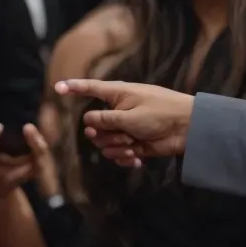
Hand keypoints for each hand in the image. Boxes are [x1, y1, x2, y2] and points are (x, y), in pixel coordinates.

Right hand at [54, 79, 194, 166]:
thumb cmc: (161, 113)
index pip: (90, 89)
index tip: (57, 88)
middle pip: (94, 126)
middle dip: (104, 135)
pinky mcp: (134, 144)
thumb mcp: (130, 116)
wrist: (188, 129)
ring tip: (133, 146)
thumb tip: (87, 122)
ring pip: (105, 143)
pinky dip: (125, 158)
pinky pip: (118, 155)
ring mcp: (125, 128)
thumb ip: (105, 120)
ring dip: (116, 148)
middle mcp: (118, 111)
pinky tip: (137, 158)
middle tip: (122, 136)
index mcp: (117, 95)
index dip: (73, 88)